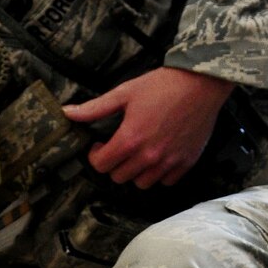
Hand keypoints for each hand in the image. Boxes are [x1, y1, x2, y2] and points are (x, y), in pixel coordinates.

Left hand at [63, 67, 234, 188]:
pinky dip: (159, 174)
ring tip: (138, 153)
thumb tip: (67, 112)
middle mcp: (148, 156)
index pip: (101, 165)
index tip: (100, 145)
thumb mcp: (124, 93)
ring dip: (135, 171)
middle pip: (119, 177)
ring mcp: (168, 162)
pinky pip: (165, 181)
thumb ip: (95, 108)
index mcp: (130, 139)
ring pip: (141, 183)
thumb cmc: (162, 85)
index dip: (95, 156)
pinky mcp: (186, 163)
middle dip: (114, 164)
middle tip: (119, 148)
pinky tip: (158, 156)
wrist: (200, 84)